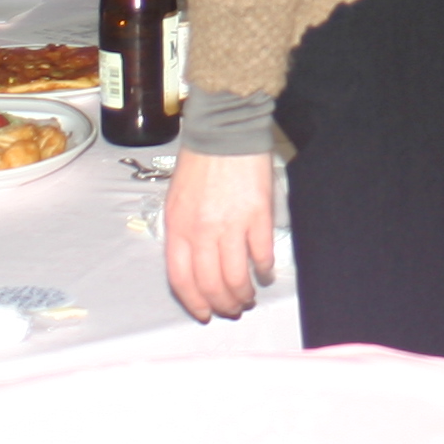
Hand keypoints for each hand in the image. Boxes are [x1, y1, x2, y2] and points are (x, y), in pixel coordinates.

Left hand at [165, 150, 276, 320]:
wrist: (224, 130)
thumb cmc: (200, 162)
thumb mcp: (177, 199)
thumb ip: (183, 232)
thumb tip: (196, 264)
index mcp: (177, 227)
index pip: (181, 279)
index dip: (194, 302)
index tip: (204, 313)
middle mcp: (200, 231)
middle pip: (210, 284)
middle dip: (222, 304)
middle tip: (232, 309)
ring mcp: (230, 225)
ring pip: (235, 277)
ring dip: (243, 293)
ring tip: (249, 297)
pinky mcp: (257, 216)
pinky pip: (260, 254)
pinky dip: (264, 270)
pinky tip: (266, 273)